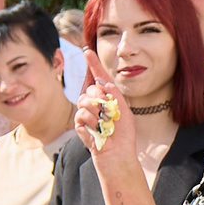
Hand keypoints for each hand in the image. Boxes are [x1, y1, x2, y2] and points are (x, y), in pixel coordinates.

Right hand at [75, 51, 133, 165]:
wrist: (117, 153)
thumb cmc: (123, 134)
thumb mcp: (124, 110)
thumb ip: (114, 94)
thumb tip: (102, 81)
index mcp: (107, 98)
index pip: (98, 78)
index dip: (93, 64)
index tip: (87, 51)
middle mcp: (95, 103)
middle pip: (91, 89)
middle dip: (100, 98)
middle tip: (109, 112)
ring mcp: (86, 113)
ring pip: (84, 100)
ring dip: (97, 112)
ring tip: (104, 124)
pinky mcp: (79, 123)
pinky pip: (81, 114)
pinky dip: (91, 122)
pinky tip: (97, 130)